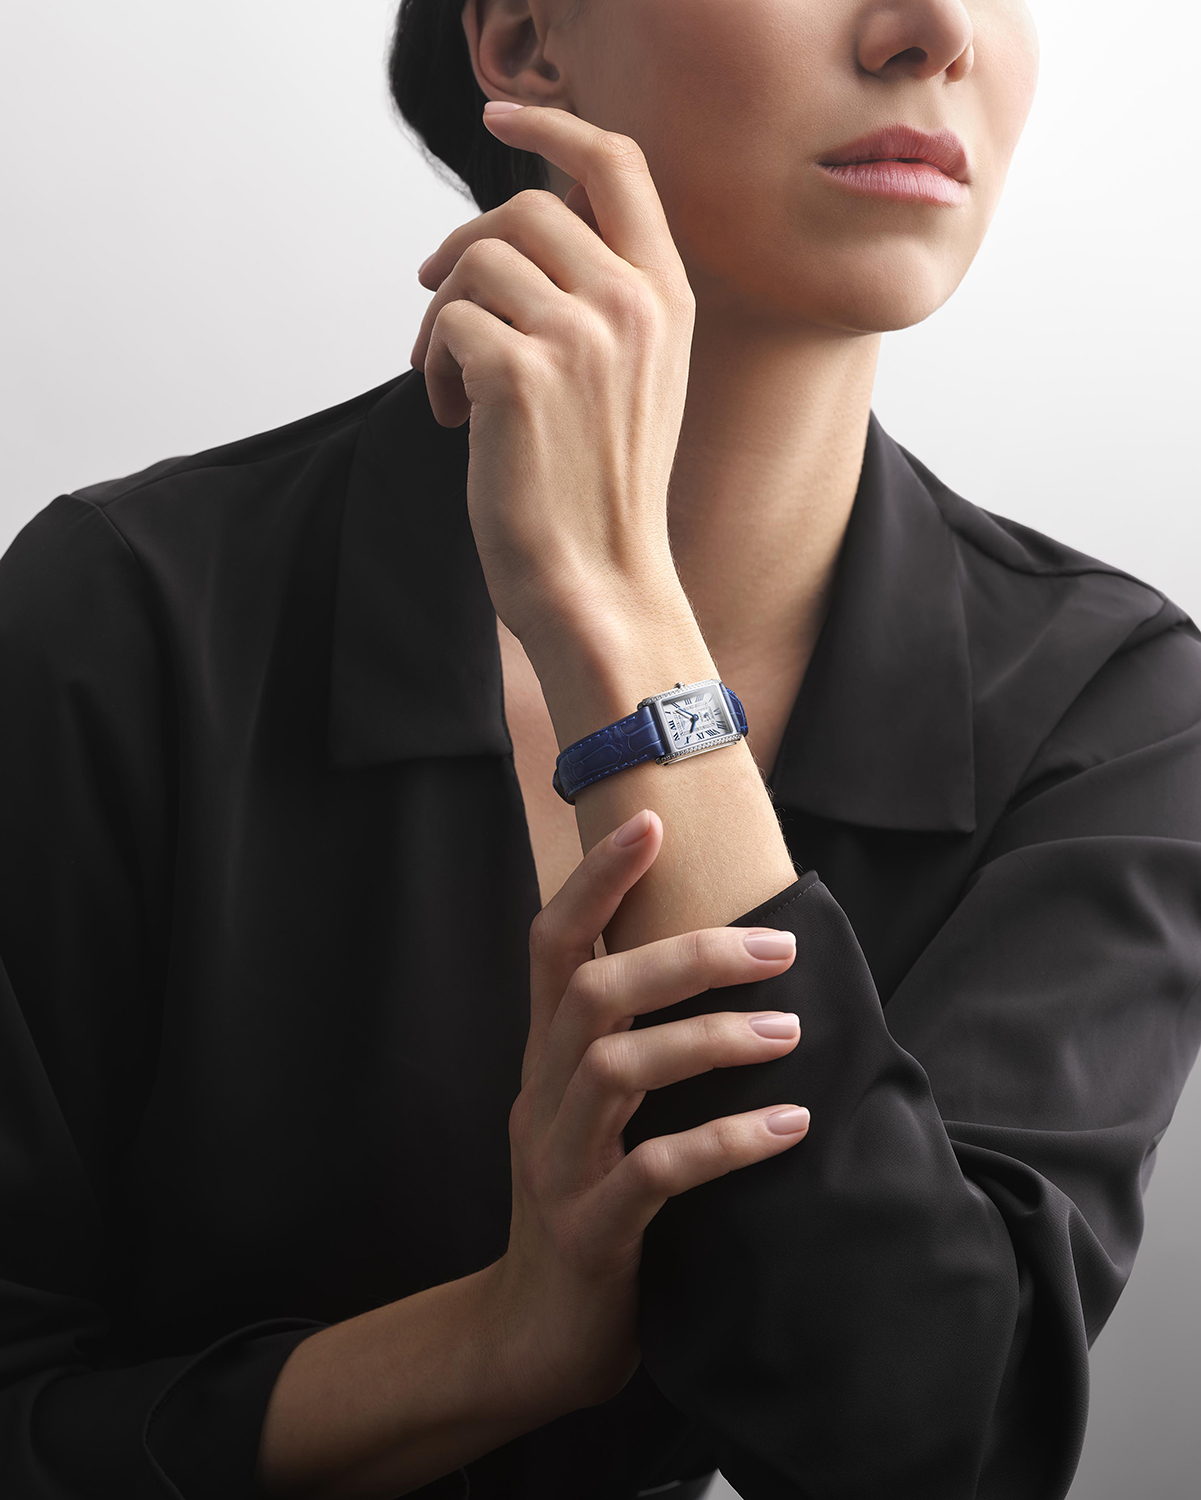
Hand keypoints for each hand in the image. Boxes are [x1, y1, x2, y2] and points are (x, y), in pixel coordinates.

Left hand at [409, 104, 696, 649]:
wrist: (599, 582)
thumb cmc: (603, 493)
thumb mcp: (634, 382)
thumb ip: (602, 301)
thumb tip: (514, 238)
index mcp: (667, 299)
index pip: (617, 167)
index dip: (555, 129)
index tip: (502, 118)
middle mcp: (633, 304)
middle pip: (521, 211)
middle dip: (463, 253)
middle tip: (437, 306)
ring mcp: (581, 336)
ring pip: (475, 264)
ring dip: (442, 320)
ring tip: (451, 387)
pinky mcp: (520, 374)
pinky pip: (447, 325)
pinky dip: (432, 368)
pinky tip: (453, 419)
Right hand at [484, 807, 809, 1413]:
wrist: (532, 1335)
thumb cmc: (584, 1202)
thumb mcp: (590, 1113)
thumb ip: (628, 1047)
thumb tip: (722, 969)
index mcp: (544, 1056)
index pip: (552, 943)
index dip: (594, 878)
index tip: (649, 821)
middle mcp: (540, 1094)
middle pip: (594, 992)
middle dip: (686, 956)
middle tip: (779, 947)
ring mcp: (558, 1162)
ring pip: (619, 1069)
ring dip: (713, 1041)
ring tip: (790, 1035)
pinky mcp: (590, 1230)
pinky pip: (655, 1172)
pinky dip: (726, 1142)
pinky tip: (790, 1130)